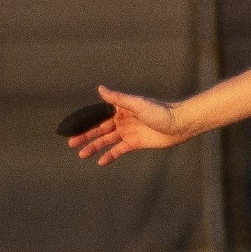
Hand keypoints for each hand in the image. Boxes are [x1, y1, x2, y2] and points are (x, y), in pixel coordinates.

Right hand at [69, 86, 191, 165]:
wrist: (179, 125)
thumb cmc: (160, 111)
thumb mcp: (137, 104)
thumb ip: (118, 99)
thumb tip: (100, 89)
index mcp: (120, 108)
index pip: (98, 115)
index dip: (85, 121)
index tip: (72, 127)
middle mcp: (122, 119)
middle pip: (99, 129)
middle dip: (85, 136)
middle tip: (71, 144)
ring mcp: (128, 132)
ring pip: (107, 141)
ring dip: (94, 147)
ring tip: (82, 155)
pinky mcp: (135, 143)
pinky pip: (119, 150)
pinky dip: (110, 155)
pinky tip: (100, 162)